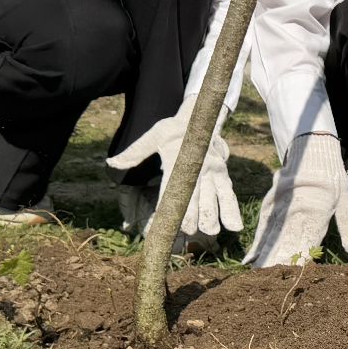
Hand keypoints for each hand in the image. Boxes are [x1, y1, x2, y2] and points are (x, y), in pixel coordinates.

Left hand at [105, 96, 242, 240]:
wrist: (200, 118)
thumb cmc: (173, 130)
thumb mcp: (153, 135)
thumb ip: (134, 152)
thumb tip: (112, 164)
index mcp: (180, 158)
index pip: (174, 183)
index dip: (171, 201)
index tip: (167, 218)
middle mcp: (199, 166)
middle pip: (197, 193)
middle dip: (195, 212)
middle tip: (190, 230)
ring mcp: (214, 171)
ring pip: (217, 195)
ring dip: (214, 213)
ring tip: (211, 231)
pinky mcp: (223, 175)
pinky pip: (229, 194)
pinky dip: (232, 210)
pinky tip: (235, 227)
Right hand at [243, 133, 347, 267]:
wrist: (313, 147)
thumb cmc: (332, 176)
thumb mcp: (345, 200)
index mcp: (317, 210)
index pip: (307, 242)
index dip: (300, 261)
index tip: (293, 278)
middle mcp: (296, 209)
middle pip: (286, 242)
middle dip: (278, 264)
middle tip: (269, 284)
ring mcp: (280, 205)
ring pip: (271, 235)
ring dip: (264, 257)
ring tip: (257, 277)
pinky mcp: (270, 201)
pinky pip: (262, 226)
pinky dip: (257, 242)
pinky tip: (251, 257)